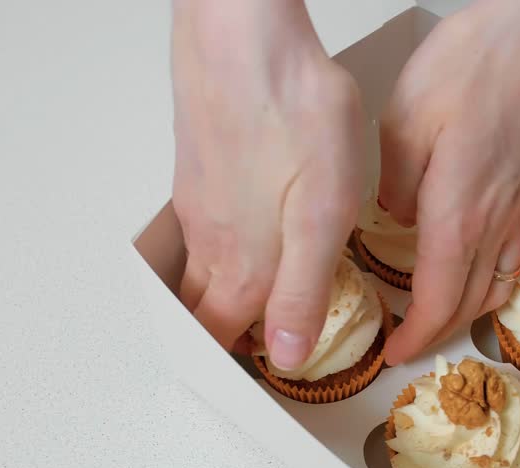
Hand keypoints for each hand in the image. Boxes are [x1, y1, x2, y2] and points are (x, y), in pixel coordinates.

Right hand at [172, 0, 363, 367]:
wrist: (244, 36)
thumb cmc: (294, 115)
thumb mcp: (322, 216)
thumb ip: (302, 292)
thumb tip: (287, 356)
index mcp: (243, 264)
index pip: (223, 338)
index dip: (239, 365)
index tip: (257, 378)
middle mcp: (211, 241)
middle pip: (202, 311)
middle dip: (222, 338)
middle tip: (250, 350)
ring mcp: (198, 204)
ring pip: (198, 270)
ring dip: (217, 296)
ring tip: (250, 303)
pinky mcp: (197, 169)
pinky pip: (200, 230)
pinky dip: (216, 252)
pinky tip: (245, 234)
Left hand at [378, 0, 519, 364]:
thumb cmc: (485, 60)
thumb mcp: (404, 119)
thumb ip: (394, 182)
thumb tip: (394, 214)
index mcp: (458, 214)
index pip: (436, 301)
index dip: (415, 338)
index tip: (395, 354)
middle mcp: (494, 220)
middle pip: (468, 303)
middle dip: (436, 334)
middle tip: (409, 344)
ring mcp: (517, 204)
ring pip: (494, 283)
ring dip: (465, 311)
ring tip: (437, 315)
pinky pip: (512, 254)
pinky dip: (490, 278)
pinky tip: (476, 267)